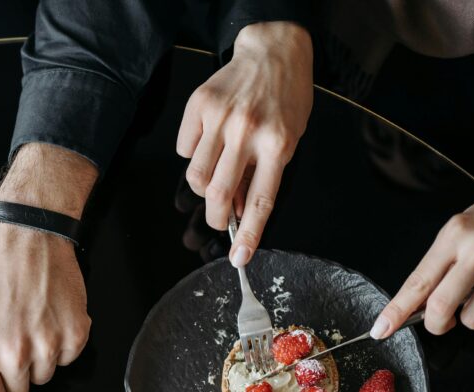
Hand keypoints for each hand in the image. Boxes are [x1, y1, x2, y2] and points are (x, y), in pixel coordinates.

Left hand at [0, 143, 95, 391]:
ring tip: (29, 323)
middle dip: (16, 374)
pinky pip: (69, 360)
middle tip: (11, 338)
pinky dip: (61, 343)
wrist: (26, 239)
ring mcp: (47, 345)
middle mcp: (13, 353)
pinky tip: (48, 318)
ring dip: (39, 358)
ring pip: (45, 378)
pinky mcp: (75, 334)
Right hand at [176, 21, 312, 265]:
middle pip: (218, 194)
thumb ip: (264, 175)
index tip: (239, 258)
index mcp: (278, 145)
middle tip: (217, 219)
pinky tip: (209, 141)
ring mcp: (221, 118)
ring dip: (201, 187)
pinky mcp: (199, 106)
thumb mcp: (288, 140)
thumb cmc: (286, 98)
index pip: (260, 201)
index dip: (248, 234)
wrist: (274, 51)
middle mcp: (248, 132)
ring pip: (194, 175)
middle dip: (214, 217)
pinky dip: (193, 153)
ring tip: (213, 177)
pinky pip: (184, 148)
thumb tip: (237, 211)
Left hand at [371, 169, 473, 337]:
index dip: (396, 311)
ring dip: (473, 313)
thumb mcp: (463, 227)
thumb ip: (440, 262)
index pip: (418, 282)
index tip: (381, 329)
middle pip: (441, 309)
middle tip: (441, 320)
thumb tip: (417, 304)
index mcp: (456, 234)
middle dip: (435, 324)